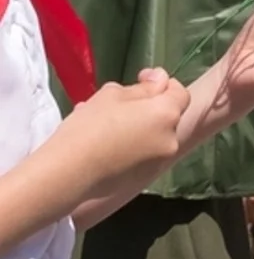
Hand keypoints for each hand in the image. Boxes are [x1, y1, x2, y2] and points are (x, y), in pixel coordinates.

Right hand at [54, 70, 188, 191]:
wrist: (68, 173)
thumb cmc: (89, 127)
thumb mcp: (112, 95)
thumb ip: (143, 87)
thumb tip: (161, 80)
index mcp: (167, 115)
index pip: (180, 94)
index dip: (163, 84)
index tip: (141, 79)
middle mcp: (171, 139)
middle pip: (165, 116)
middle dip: (146, 108)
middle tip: (116, 106)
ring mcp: (159, 162)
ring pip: (152, 136)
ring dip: (136, 128)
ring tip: (103, 126)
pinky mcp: (144, 179)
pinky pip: (142, 155)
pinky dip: (130, 147)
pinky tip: (103, 146)